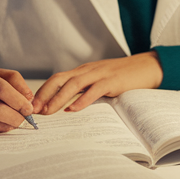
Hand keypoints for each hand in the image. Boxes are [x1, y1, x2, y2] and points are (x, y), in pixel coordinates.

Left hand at [33, 52, 162, 113]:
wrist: (148, 66)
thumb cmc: (124, 77)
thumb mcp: (100, 81)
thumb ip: (86, 90)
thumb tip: (68, 107)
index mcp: (83, 71)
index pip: (57, 79)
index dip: (42, 91)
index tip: (31, 105)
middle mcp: (88, 70)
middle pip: (60, 79)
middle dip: (44, 94)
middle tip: (33, 110)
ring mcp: (100, 74)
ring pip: (74, 84)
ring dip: (58, 98)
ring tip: (48, 111)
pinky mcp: (113, 81)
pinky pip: (95, 90)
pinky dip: (82, 100)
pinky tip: (73, 110)